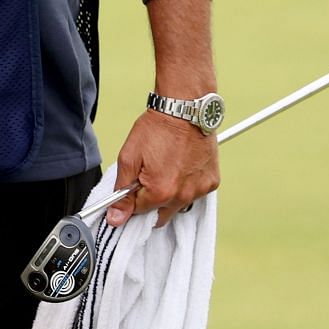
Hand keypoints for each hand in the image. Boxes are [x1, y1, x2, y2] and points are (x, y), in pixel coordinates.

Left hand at [105, 110, 219, 227]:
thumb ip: (122, 191)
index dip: (131, 200)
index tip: (131, 189)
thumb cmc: (157, 129)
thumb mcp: (129, 157)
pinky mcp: (212, 182)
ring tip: (166, 169)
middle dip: (150, 202)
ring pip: (179, 205)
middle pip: (160, 215)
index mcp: (160, 192)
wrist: (185, 110)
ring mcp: (200, 190)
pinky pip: (195, 193)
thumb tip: (115, 218)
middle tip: (148, 177)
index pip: (139, 213)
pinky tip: (181, 166)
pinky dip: (186, 185)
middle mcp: (183, 196)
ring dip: (170, 195)